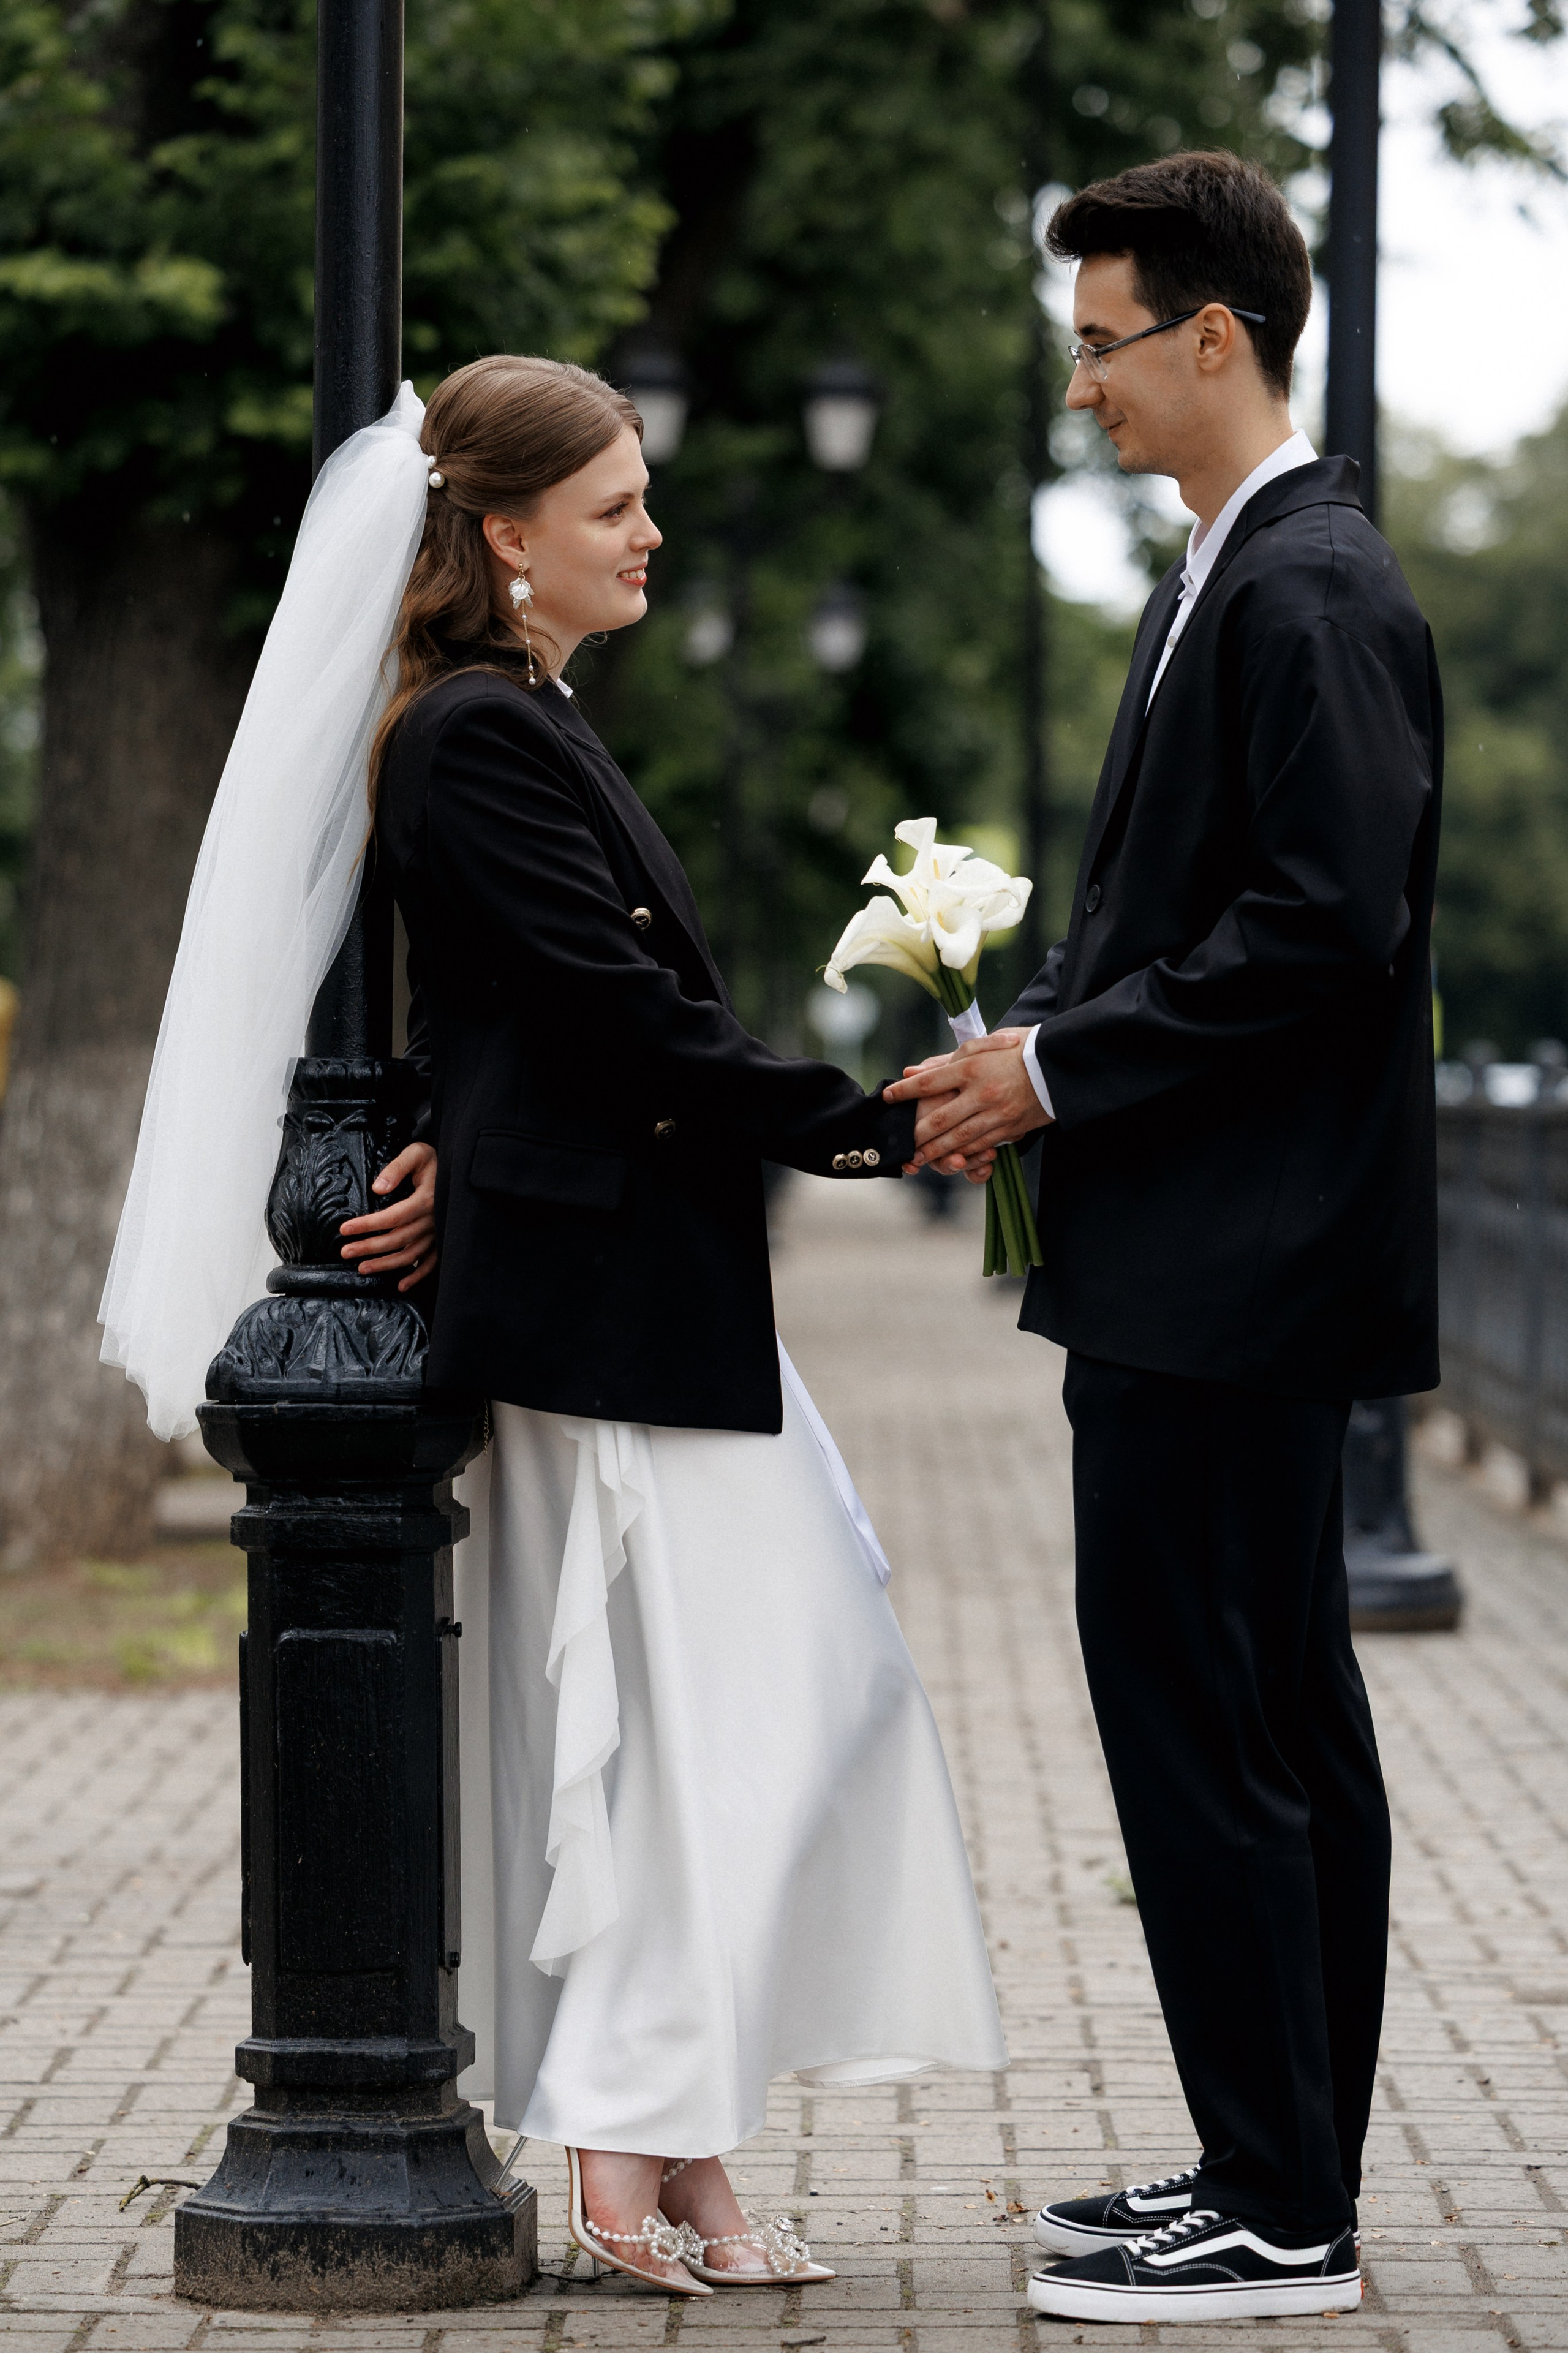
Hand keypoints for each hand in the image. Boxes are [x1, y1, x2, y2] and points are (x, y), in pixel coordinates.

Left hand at [339, 1141, 437, 1291]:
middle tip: (345, 1252)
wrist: (458, 1167)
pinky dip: (417, 1277)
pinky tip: (400, 1285)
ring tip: (362, 1268)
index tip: (344, 1229)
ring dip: (386, 1265)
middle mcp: (433, 1219)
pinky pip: (432, 1263)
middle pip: (397, 1239)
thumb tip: (377, 1188)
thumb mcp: (415, 1153)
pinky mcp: (442, 1239)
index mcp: (426, 1199)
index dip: (367, 1225)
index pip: (392, 1216)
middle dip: (369, 1247)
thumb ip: (396, 1168)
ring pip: (410, 1255)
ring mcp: (439, 1232)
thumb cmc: (432, 1159)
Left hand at [886, 1029, 1047, 1176]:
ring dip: (935, 1150)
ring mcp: (997, 1113)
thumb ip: (948, 1059)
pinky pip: (982, 1146)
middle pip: (940, 1119)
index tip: (887, 1097)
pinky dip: (964, 1154)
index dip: (905, 1091)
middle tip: (902, 1143)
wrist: (1063, 1063)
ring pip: (959, 1138)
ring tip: (919, 1158)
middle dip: (917, 1134)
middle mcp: (982, 1092)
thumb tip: (913, 1071)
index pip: (930, 1082)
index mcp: (973, 1066)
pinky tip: (951, 1158)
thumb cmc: (1021, 1048)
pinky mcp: (1011, 1128)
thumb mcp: (985, 1044)